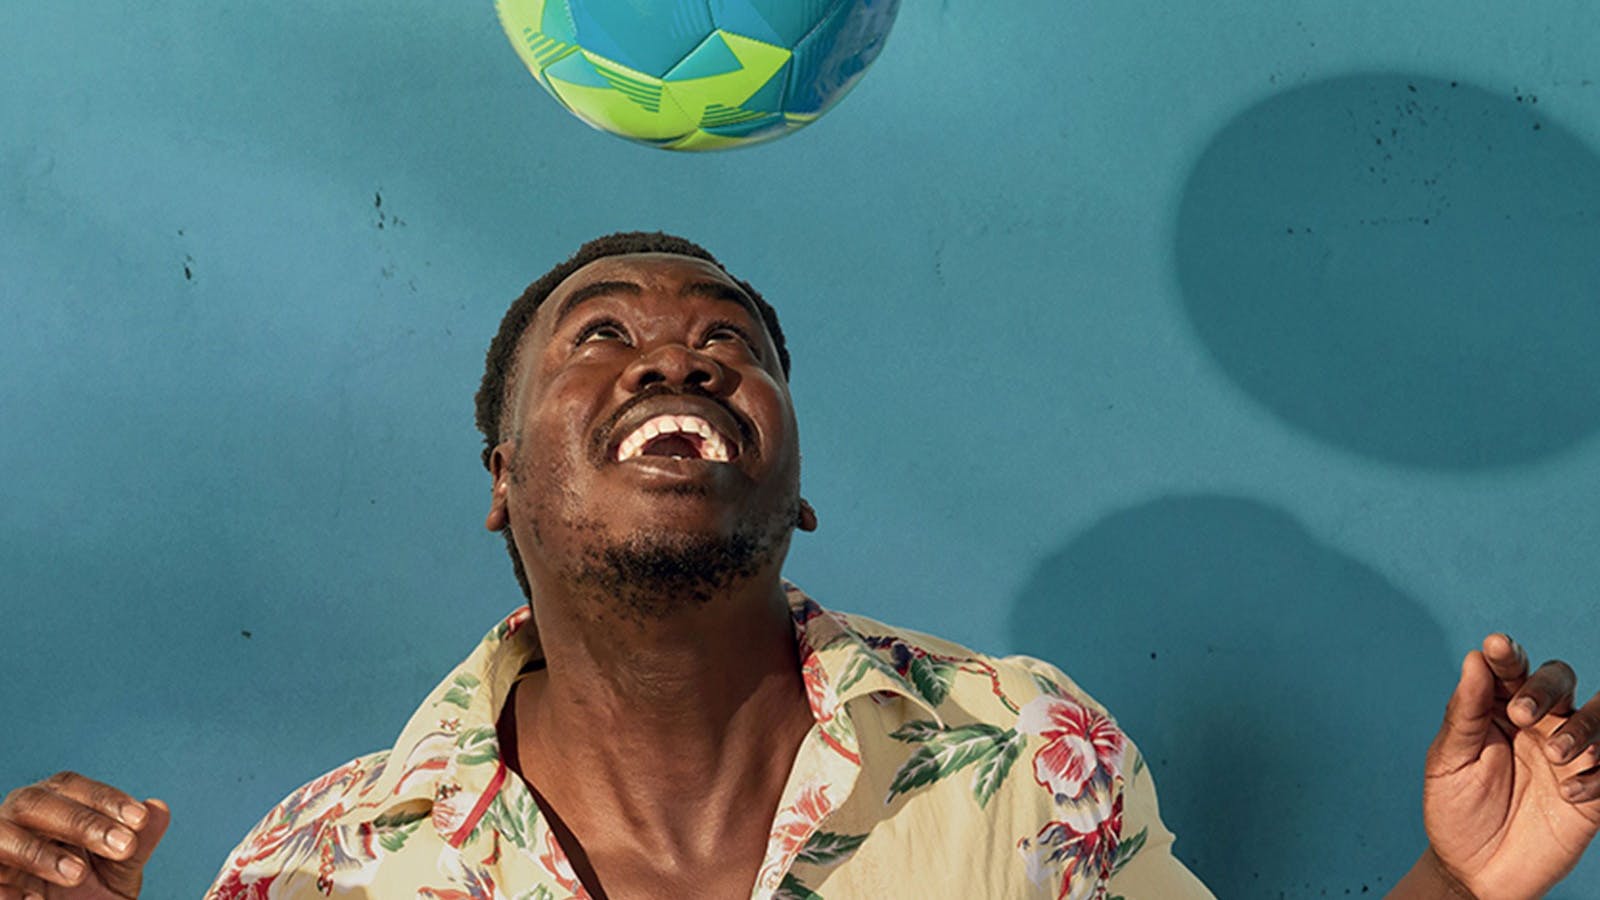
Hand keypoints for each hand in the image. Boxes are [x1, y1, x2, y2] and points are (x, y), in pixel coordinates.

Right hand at [0, 772, 168, 899]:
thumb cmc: (88, 892)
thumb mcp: (118, 871)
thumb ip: (137, 842)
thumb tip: (159, 808)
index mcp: (52, 805)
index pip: (72, 787)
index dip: (106, 799)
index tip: (140, 820)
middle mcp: (18, 819)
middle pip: (37, 803)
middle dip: (81, 822)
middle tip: (123, 846)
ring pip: (1, 833)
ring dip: (39, 852)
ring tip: (77, 874)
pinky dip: (3, 886)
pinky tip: (32, 899)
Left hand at [1421, 634, 1599, 898]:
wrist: (1474, 870)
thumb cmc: (1456, 808)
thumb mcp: (1449, 761)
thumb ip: (1464, 712)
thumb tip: (1475, 659)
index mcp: (1499, 709)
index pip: (1511, 671)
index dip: (1508, 655)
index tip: (1497, 647)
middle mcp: (1539, 723)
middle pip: (1560, 680)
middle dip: (1545, 688)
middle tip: (1520, 713)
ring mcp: (1569, 756)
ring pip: (1598, 716)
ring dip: (1583, 727)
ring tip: (1555, 755)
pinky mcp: (1592, 792)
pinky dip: (1597, 776)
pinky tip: (1568, 794)